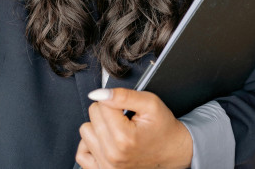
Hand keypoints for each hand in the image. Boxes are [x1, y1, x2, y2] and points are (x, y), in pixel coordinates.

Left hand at [75, 88, 192, 168]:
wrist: (172, 152)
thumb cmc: (162, 127)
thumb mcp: (150, 103)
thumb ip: (123, 95)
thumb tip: (97, 94)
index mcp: (124, 138)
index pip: (101, 104)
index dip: (115, 101)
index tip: (127, 110)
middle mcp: (112, 156)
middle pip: (92, 116)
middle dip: (107, 112)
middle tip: (124, 119)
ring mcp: (106, 168)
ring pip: (85, 131)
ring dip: (98, 127)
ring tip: (116, 130)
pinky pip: (81, 154)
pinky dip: (91, 145)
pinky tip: (106, 142)